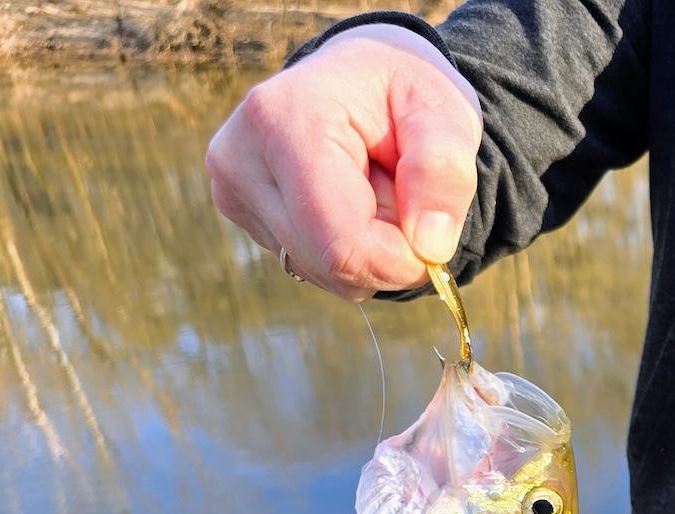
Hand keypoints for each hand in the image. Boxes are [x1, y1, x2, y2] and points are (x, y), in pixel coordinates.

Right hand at [206, 25, 482, 299]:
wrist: (362, 79)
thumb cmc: (405, 94)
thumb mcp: (446, 113)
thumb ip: (444, 174)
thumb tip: (430, 249)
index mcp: (288, 120)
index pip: (344, 245)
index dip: (402, 261)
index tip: (433, 233)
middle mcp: (240, 155)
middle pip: (332, 265)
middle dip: (386, 250)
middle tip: (399, 194)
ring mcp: (229, 184)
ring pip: (321, 272)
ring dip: (366, 248)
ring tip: (370, 188)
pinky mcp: (234, 206)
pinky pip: (307, 264)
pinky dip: (342, 247)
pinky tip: (344, 199)